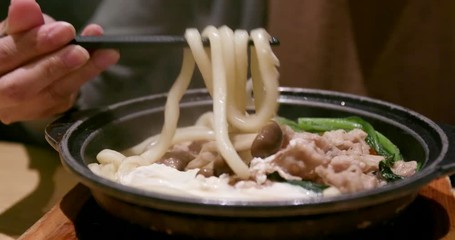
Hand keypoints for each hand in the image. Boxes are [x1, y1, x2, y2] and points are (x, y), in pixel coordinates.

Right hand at [0, 0, 119, 123]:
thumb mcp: (12, 33)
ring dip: (81, 72)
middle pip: (22, 87)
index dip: (31, 45)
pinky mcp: (43, 113)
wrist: (19, 71)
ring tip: (104, 54)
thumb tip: (27, 4)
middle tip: (81, 50)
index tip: (64, 30)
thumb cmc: (14, 47)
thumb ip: (20, 23)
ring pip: (50, 95)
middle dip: (54, 65)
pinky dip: (85, 76)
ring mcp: (19, 110)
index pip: (3, 58)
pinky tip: (102, 60)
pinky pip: (65, 97)